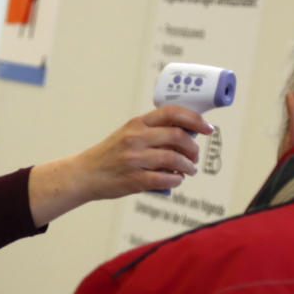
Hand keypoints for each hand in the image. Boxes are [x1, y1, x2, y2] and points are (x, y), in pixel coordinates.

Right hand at [28, 105, 213, 226]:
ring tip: (189, 170)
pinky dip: (176, 180)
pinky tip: (177, 180)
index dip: (195, 119)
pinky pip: (165, 179)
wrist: (85, 174)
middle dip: (193, 148)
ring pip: (174, 159)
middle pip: (178, 136)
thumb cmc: (110, 155)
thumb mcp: (129, 134)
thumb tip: (187, 135)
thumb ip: (153, 132)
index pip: (172, 113)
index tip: (207, 128)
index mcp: (137, 123)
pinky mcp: (134, 179)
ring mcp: (134, 159)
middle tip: (195, 156)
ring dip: (188, 166)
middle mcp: (136, 138)